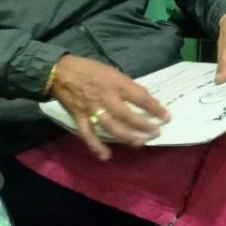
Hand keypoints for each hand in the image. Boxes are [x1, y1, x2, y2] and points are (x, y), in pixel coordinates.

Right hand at [47, 54, 168, 160]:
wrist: (60, 72)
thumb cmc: (89, 69)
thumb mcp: (112, 71)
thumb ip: (125, 85)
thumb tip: (140, 98)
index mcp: (116, 83)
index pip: (140, 97)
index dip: (154, 107)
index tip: (165, 116)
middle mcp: (105, 98)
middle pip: (127, 115)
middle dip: (143, 125)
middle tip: (155, 133)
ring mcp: (92, 110)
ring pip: (111, 127)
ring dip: (126, 137)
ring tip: (140, 143)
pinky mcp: (79, 118)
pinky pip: (88, 135)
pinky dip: (96, 146)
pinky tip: (105, 156)